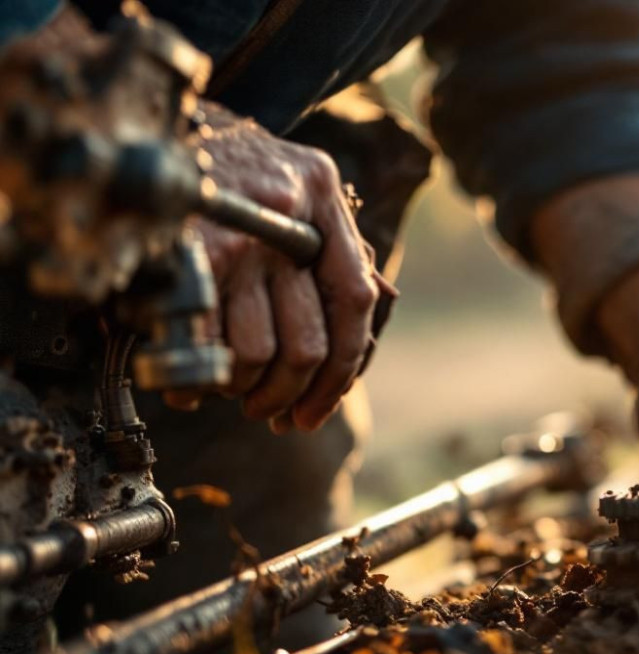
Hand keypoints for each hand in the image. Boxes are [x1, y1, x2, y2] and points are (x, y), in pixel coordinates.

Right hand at [177, 103, 383, 431]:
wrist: (139, 121)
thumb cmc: (222, 168)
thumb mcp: (290, 185)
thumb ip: (328, 246)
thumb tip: (364, 330)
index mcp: (321, 195)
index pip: (355, 300)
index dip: (344, 368)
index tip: (321, 407)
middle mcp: (285, 214)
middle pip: (307, 343)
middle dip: (290, 394)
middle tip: (272, 411)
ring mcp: (236, 235)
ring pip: (256, 352)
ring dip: (245, 389)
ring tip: (233, 391)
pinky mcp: (186, 254)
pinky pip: (202, 343)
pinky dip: (197, 383)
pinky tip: (192, 391)